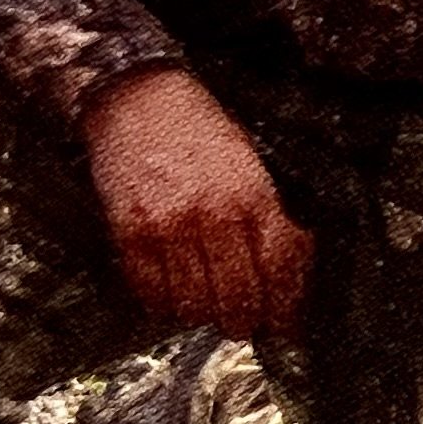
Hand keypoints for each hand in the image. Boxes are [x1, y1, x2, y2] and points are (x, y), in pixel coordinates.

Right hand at [80, 66, 312, 339]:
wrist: (136, 97)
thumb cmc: (198, 127)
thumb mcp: (251, 159)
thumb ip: (269, 209)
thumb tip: (292, 261)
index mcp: (253, 193)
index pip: (282, 266)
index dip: (287, 304)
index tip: (286, 322)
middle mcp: (214, 215)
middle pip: (239, 296)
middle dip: (246, 321)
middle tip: (245, 326)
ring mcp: (170, 227)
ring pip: (194, 303)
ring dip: (204, 317)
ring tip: (209, 314)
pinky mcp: (131, 233)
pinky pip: (150, 291)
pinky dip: (162, 306)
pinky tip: (171, 301)